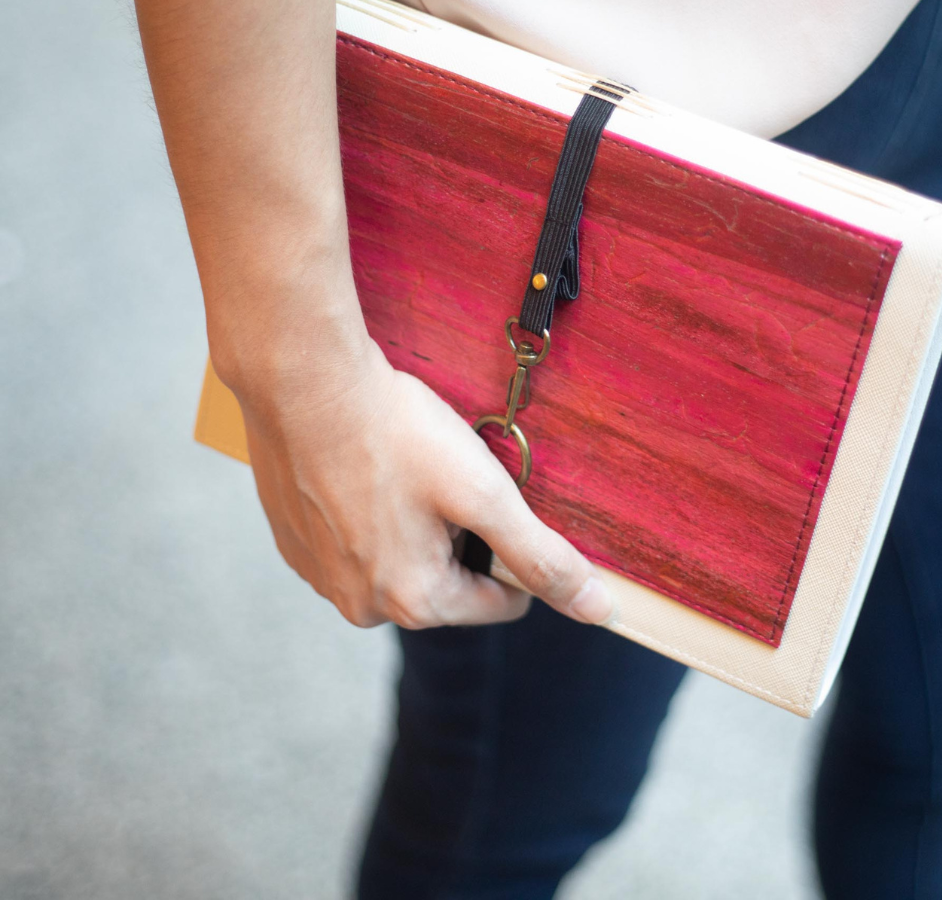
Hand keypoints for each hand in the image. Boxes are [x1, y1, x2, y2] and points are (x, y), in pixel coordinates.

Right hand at [231, 333, 614, 628]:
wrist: (302, 381)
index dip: (513, 547)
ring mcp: (320, 577)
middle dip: (460, 536)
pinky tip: (366, 469)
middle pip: (449, 582)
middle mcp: (360, 606)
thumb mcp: (484, 493)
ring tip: (405, 469)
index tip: (493, 494)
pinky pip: (356, 542)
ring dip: (415, 524)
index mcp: (415, 603)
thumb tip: (599, 610)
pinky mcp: (293, 546)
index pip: (502, 601)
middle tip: (446, 476)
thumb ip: (542, 557)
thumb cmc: (395, 432)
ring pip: (402, 561)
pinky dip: (371, 513)